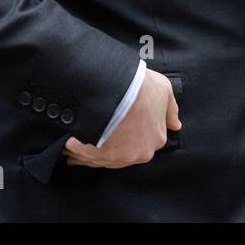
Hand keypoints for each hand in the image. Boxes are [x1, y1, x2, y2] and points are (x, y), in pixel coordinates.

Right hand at [63, 69, 180, 167]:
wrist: (120, 86)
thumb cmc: (142, 86)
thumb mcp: (164, 91)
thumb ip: (170, 110)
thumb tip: (175, 125)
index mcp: (156, 139)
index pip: (143, 143)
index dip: (128, 135)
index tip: (116, 132)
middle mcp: (141, 153)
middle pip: (122, 154)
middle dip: (108, 148)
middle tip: (94, 141)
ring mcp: (121, 157)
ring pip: (102, 159)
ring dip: (88, 154)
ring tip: (73, 148)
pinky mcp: (102, 155)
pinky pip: (87, 156)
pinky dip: (77, 151)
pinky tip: (68, 145)